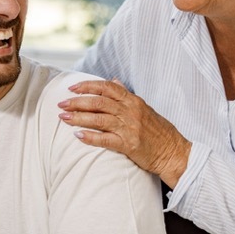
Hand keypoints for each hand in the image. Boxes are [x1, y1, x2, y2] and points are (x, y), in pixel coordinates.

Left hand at [57, 79, 190, 186]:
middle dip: (77, 102)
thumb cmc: (157, 131)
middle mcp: (130, 111)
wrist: (173, 152)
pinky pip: (105, 139)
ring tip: (63, 118)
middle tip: (61, 104)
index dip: (87, 86)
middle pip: (99, 102)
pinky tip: (78, 136)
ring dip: (78, 117)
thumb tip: (113, 81)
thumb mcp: (143, 108)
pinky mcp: (129, 145)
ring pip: (99, 119)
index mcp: (133, 101)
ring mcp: (129, 128)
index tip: (72, 88)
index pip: (107, 87)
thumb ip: (126, 95)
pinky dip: (90, 137)